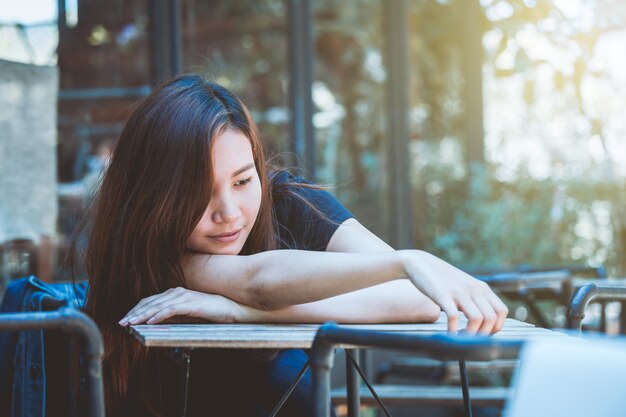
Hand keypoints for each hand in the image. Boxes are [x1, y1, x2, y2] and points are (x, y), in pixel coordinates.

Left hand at [118, 287, 243, 325]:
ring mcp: (183, 296)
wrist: (229, 309)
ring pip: (158, 305)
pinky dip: (159, 315)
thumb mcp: (185, 315)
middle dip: (135, 313)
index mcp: (174, 294)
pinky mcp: (190, 303)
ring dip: (143, 315)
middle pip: (150, 302)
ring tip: (132, 323)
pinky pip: (171, 309)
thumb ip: (170, 316)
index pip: (150, 301)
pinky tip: (150, 321)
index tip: (125, 320)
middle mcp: (176, 292)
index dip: (136, 310)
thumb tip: (153, 322)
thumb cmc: (209, 313)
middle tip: (122, 323)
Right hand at [401, 250, 507, 333]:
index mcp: (481, 287)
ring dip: (470, 335)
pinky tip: (449, 332)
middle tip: (470, 338)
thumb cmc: (442, 278)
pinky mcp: (442, 295)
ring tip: (460, 337)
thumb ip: (476, 298)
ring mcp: (458, 291)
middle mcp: (473, 289)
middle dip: (482, 335)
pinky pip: (454, 317)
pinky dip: (453, 330)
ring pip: (477, 319)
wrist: (420, 263)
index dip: (496, 327)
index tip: (483, 334)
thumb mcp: (465, 285)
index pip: (501, 311)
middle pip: (491, 319)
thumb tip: (485, 320)